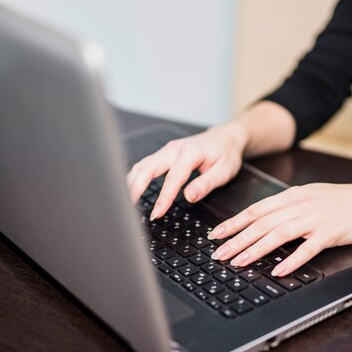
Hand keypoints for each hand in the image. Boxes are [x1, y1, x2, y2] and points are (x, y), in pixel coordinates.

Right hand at [127, 124, 247, 219]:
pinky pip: (144, 165)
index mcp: (190, 153)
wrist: (225, 138)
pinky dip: (135, 178)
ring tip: (125, 203)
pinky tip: (130, 190)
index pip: (173, 178)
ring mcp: (166, 150)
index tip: (157, 214)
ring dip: (131, 183)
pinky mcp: (163, 155)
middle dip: (135, 188)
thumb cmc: (226, 154)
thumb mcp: (224, 171)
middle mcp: (174, 149)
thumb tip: (189, 196)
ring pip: (142, 165)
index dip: (164, 197)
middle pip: (147, 168)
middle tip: (128, 208)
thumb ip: (206, 184)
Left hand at [208, 182, 351, 276]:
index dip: (233, 223)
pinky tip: (278, 270)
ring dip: (256, 250)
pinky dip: (291, 260)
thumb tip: (259, 221)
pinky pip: (307, 249)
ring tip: (239, 263)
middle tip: (219, 254)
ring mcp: (315, 219)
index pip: (255, 211)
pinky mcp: (330, 233)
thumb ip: (285, 208)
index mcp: (291, 196)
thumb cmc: (339, 201)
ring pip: (278, 235)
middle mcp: (299, 205)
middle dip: (236, 240)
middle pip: (261, 224)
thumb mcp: (308, 197)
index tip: (216, 236)